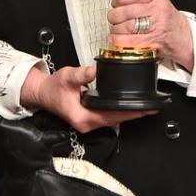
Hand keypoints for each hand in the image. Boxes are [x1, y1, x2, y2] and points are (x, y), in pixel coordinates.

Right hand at [20, 65, 153, 132]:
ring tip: (145, 107)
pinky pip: (109, 116)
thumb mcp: (67, 77)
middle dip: (134, 114)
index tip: (144, 109)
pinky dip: (120, 111)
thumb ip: (81, 75)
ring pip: (113, 120)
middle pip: (116, 120)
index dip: (129, 112)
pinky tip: (129, 106)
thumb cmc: (53, 88)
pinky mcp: (90, 118)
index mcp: (83, 117)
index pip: (111, 116)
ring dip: (128, 113)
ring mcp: (89, 122)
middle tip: (152, 107)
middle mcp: (87, 124)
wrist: (43, 93)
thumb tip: (94, 71)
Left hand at [107, 0, 193, 71]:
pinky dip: (118, 40)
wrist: (181, 35)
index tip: (116, 1)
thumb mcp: (153, 0)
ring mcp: (156, 27)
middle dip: (114, 15)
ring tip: (115, 28)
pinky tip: (115, 38)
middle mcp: (157, 11)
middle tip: (113, 17)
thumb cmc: (164, 17)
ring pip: (126, 27)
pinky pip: (129, 41)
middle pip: (128, 11)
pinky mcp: (152, 42)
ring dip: (115, 28)